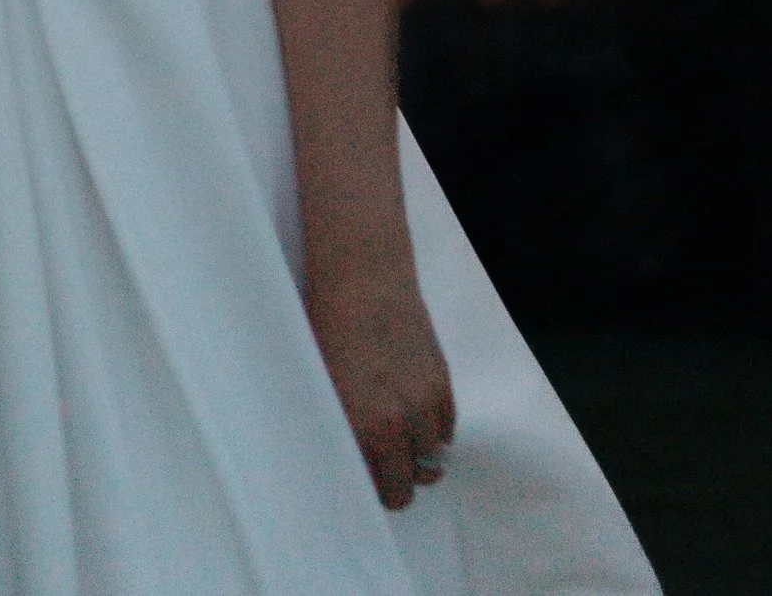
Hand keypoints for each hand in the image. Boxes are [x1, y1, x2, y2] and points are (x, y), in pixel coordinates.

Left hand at [310, 278, 455, 511]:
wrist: (362, 278)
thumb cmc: (329, 327)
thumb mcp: (323, 386)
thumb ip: (342, 430)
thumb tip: (355, 461)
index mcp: (361, 427)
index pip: (386, 491)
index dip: (380, 493)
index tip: (373, 485)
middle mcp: (397, 421)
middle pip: (412, 483)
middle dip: (400, 481)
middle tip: (387, 468)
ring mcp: (424, 402)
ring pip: (433, 456)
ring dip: (418, 451)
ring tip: (398, 431)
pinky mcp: (442, 381)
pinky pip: (447, 428)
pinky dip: (435, 428)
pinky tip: (414, 412)